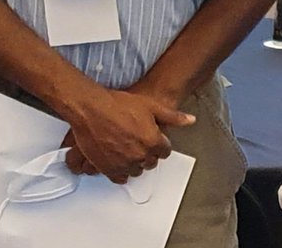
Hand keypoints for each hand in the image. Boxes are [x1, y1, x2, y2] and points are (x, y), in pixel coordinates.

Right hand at [62, 86, 193, 184]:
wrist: (91, 108)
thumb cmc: (118, 104)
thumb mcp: (150, 105)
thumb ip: (172, 116)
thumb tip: (190, 120)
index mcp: (153, 141)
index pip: (164, 151)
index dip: (159, 142)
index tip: (152, 136)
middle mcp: (140, 156)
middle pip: (151, 162)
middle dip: (147, 152)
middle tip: (138, 139)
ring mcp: (125, 164)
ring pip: (136, 170)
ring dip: (134, 161)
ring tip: (126, 145)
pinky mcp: (109, 169)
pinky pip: (121, 177)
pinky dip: (121, 169)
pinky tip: (118, 157)